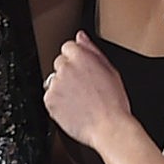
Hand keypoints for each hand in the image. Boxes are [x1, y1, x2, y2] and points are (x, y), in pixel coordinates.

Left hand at [44, 32, 131, 150]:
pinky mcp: (49, 100)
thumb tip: (81, 36)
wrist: (109, 127)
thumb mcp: (110, 70)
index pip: (68, 47)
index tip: (84, 71)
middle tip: (83, 88)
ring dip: (63, 88)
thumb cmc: (114, 102)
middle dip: (69, 73)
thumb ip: (92, 50)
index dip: (77, 59)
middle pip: (60, 63)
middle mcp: (65, 67)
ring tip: (80, 101)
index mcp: (81, 57)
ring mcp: (55, 84)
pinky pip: (50, 97)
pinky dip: (58, 103)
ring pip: (54, 80)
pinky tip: (73, 108)